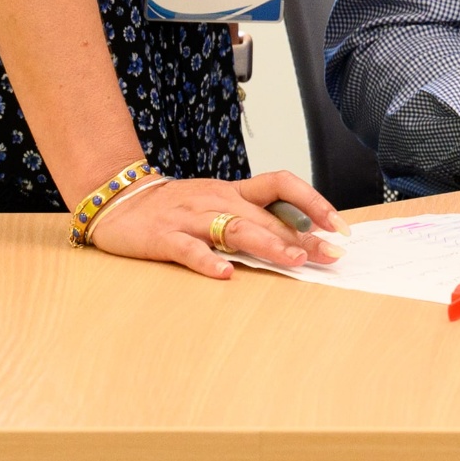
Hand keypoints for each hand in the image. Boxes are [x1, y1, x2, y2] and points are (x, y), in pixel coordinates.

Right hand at [87, 169, 348, 279]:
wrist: (120, 201)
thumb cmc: (176, 207)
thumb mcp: (218, 204)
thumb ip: (251, 217)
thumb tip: (299, 236)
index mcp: (234, 191)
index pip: (282, 185)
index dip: (313, 201)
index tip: (338, 227)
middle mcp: (218, 200)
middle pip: (266, 214)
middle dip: (302, 236)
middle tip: (330, 256)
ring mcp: (191, 217)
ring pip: (235, 227)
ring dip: (268, 244)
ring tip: (293, 261)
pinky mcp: (164, 237)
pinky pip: (189, 249)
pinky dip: (208, 262)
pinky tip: (225, 275)